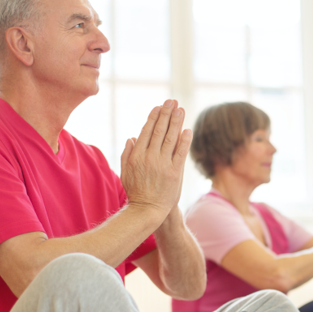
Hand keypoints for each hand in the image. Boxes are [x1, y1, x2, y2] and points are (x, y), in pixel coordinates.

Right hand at [120, 100, 191, 218]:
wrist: (148, 210)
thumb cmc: (136, 191)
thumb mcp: (125, 172)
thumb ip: (127, 154)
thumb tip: (132, 137)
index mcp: (136, 156)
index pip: (146, 131)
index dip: (154, 118)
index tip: (159, 107)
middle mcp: (150, 157)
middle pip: (159, 131)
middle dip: (166, 114)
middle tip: (172, 101)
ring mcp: (163, 164)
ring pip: (170, 138)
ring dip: (176, 122)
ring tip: (180, 109)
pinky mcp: (175, 172)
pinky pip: (181, 152)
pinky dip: (184, 140)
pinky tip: (187, 130)